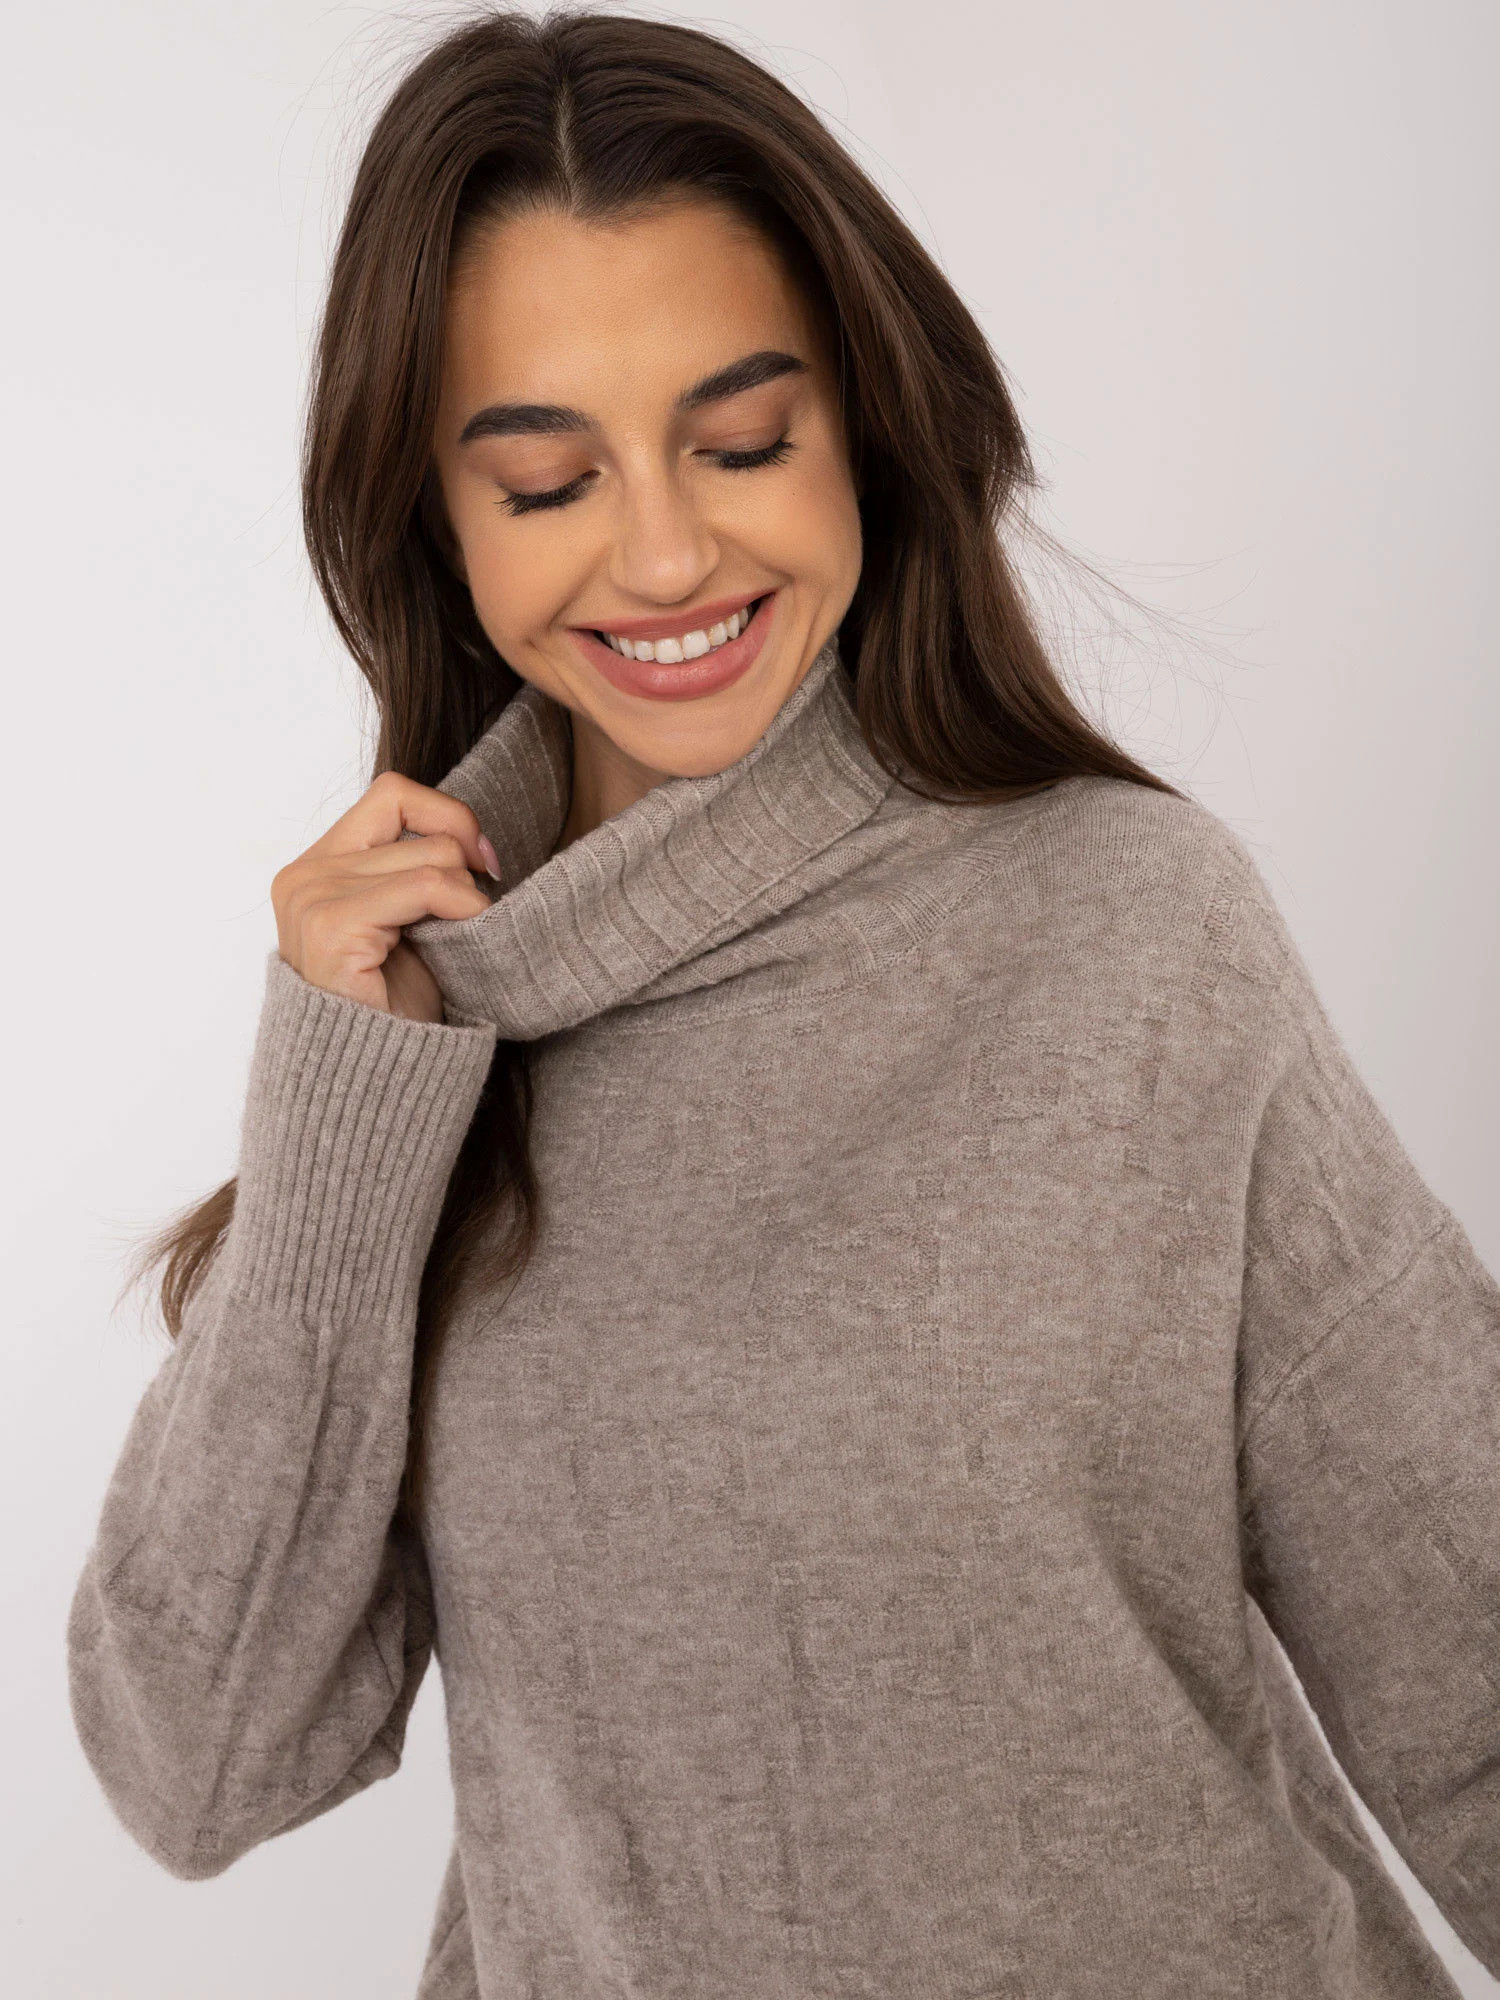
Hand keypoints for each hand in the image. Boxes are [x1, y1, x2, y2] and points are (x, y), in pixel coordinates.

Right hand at [271, 771, 500, 1020]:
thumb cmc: (395, 1010)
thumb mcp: (406, 922)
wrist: (375, 1080)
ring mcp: (310, 898)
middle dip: (462, 860)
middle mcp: (303, 875)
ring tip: (460, 939)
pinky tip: (463, 938)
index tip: (482, 859)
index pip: (391, 794)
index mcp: (316, 867)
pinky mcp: (331, 925)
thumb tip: (469, 835)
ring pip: (430, 856)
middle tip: (475, 908)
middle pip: (414, 821)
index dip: (445, 814)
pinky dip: (462, 907)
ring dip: (466, 895)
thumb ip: (414, 871)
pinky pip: (426, 886)